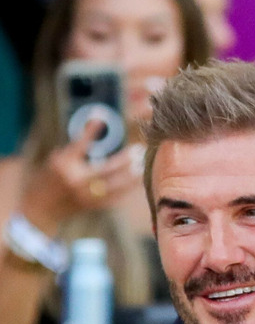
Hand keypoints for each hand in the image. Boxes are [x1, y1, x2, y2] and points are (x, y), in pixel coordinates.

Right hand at [20, 121, 141, 229]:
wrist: (43, 207)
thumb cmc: (51, 177)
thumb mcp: (58, 159)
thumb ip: (77, 149)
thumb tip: (96, 128)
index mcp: (64, 165)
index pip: (79, 145)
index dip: (90, 130)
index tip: (101, 116)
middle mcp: (76, 181)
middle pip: (105, 169)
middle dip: (124, 160)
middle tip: (138, 150)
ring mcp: (86, 196)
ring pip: (115, 187)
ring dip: (131, 177)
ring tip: (142, 166)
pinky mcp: (93, 207)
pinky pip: (115, 199)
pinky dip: (126, 190)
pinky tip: (136, 182)